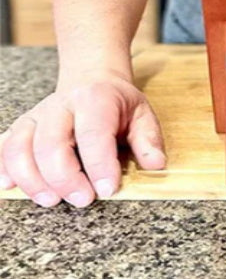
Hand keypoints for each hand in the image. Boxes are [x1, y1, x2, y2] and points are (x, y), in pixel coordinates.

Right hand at [0, 75, 164, 207]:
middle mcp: (61, 105)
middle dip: (65, 177)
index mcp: (96, 98)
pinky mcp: (21, 127)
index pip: (94, 133)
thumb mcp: (141, 113)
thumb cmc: (116, 102)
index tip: (108, 190)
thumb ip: (148, 139)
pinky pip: (4, 147)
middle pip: (51, 143)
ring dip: (32, 179)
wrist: (91, 78)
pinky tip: (11, 187)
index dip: (99, 164)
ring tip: (51, 200)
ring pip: (21, 147)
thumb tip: (156, 164)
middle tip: (83, 199)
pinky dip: (4, 168)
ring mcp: (37, 116)